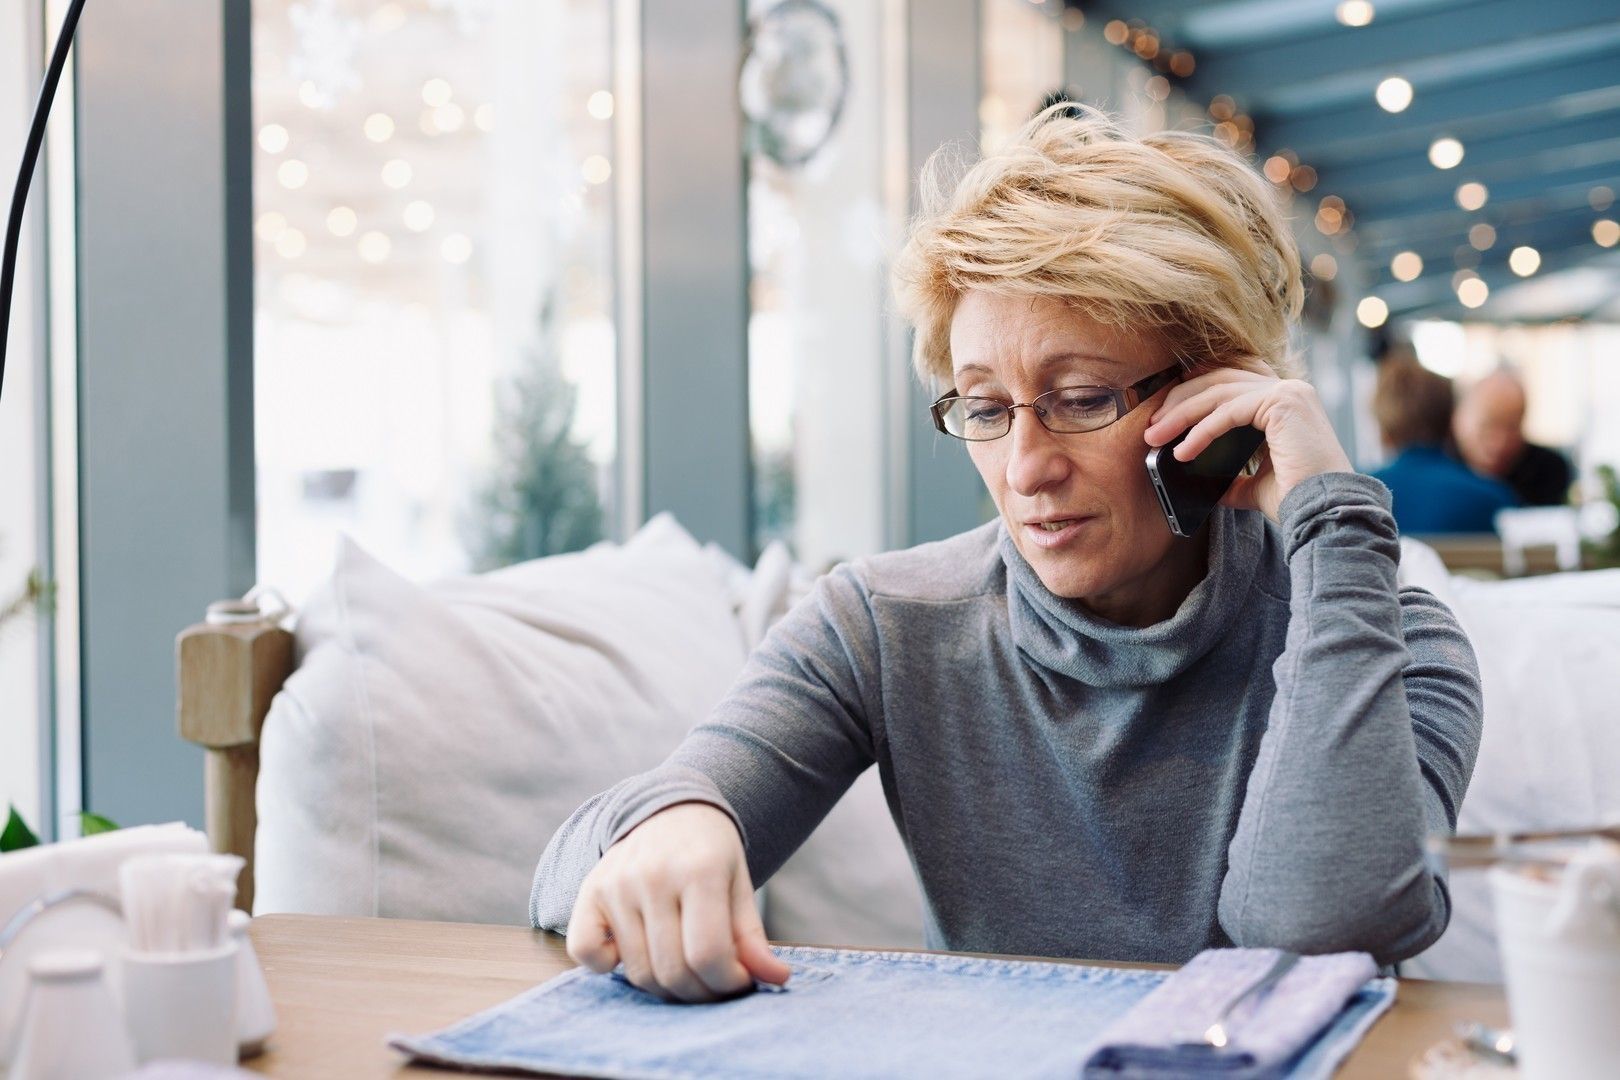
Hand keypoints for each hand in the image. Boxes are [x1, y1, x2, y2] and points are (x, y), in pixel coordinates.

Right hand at [565, 801, 790, 1002]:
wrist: (669, 811)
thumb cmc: (709, 854)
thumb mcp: (739, 886)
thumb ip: (753, 937)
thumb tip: (776, 978)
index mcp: (699, 869)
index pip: (708, 954)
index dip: (728, 982)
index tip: (738, 979)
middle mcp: (652, 875)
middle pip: (673, 970)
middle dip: (701, 992)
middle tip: (714, 984)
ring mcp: (616, 883)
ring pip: (639, 971)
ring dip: (666, 987)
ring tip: (685, 970)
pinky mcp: (590, 892)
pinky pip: (586, 953)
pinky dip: (609, 966)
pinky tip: (637, 951)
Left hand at [1142, 363, 1352, 522]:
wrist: (1327, 514)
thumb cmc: (1299, 500)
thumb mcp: (1257, 485)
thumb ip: (1233, 478)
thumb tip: (1206, 484)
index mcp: (1282, 403)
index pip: (1228, 383)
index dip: (1192, 395)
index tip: (1163, 418)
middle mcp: (1288, 390)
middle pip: (1218, 380)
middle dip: (1179, 402)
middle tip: (1151, 428)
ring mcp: (1288, 392)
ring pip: (1219, 392)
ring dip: (1181, 414)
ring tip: (1155, 438)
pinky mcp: (1284, 403)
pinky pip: (1229, 411)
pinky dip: (1201, 431)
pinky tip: (1182, 451)